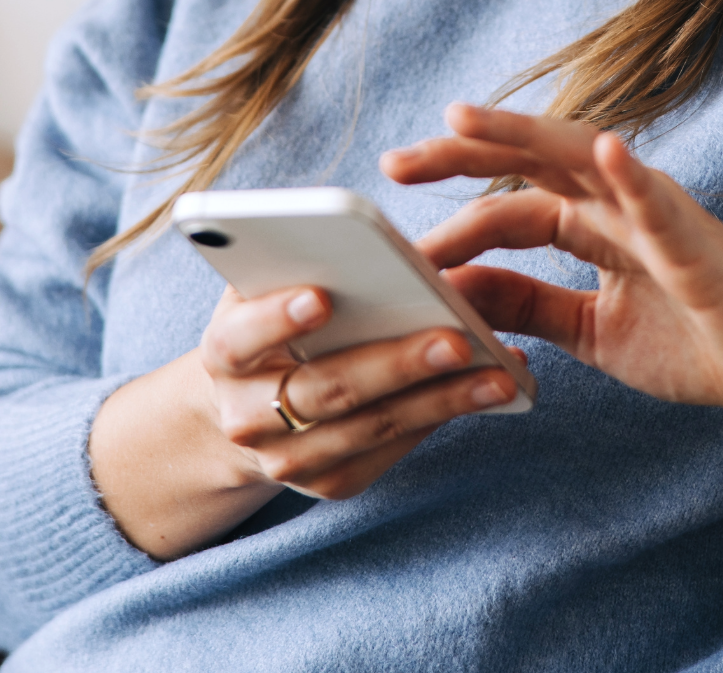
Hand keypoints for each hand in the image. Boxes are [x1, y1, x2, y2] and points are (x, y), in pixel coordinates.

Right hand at [188, 281, 517, 496]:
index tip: (321, 296)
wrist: (251, 405)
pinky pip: (392, 450)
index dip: (276, 318)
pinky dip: (441, 417)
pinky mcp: (331, 482)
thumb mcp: (266, 286)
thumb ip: (296, 263)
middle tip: (455, 339)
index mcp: (224, 354)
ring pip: (372, 426)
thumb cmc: (272, 321)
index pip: (241, 337)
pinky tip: (486, 391)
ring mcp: (288, 459)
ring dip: (441, 400)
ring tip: (497, 372)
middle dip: (395, 364)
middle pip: (326, 388)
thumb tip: (367, 240)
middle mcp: (247, 416)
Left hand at [380, 103, 722, 423]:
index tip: (392, 220)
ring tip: (465, 119)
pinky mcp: (701, 247)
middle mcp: (622, 204)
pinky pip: (663, 205)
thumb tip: (456, 292)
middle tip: (394, 160)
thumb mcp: (595, 332)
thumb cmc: (704, 341)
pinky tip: (607, 150)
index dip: (453, 210)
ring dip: (525, 136)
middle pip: (531, 163)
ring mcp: (662, 218)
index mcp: (596, 225)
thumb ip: (531, 306)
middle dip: (462, 155)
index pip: (511, 203)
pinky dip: (634, 175)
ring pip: (585, 160)